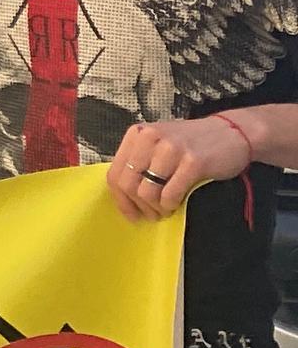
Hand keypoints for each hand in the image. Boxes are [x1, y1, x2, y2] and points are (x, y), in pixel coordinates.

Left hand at [107, 115, 250, 219]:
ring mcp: (171, 148)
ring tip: (166, 209)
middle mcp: (149, 137)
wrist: (232, 133)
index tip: (132, 213)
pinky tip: (177, 203)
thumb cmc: (192, 143)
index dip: (121, 199)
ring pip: (146, 192)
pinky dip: (171, 205)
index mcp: (137, 134)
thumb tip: (124, 197)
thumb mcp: (158, 145)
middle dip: (139, 206)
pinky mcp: (192, 162)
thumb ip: (139, 162)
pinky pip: (169, 195)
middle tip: (153, 214)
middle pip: (127, 184)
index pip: (114, 173)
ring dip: (156, 208)